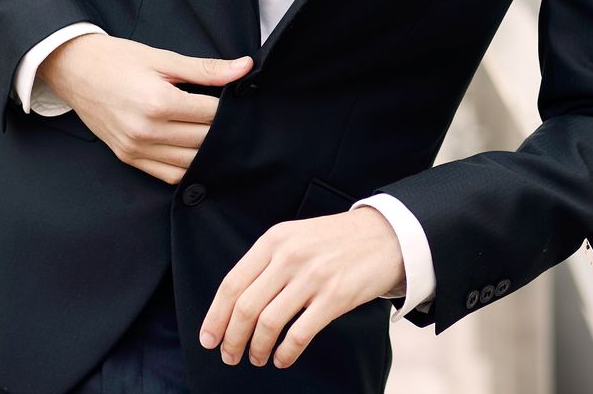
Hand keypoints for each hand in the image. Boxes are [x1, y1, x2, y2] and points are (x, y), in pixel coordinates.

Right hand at [37, 34, 251, 184]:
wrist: (73, 69)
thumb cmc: (116, 59)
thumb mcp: (162, 58)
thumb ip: (206, 69)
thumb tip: (244, 68)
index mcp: (158, 102)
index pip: (211, 115)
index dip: (229, 108)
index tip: (237, 100)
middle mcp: (147, 131)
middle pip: (203, 140)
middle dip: (221, 129)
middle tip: (232, 117)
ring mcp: (135, 148)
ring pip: (190, 163)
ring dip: (207, 151)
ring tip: (215, 134)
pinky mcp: (128, 157)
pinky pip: (168, 175)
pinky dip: (186, 167)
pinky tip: (193, 151)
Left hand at [199, 206, 403, 369]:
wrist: (384, 235)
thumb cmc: (335, 240)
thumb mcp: (294, 237)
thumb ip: (266, 262)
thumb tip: (236, 301)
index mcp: (273, 240)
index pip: (232, 283)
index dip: (215, 315)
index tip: (208, 338)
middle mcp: (289, 256)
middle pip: (245, 306)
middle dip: (232, 338)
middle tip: (229, 355)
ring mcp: (312, 277)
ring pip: (268, 322)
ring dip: (257, 348)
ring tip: (256, 358)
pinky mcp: (335, 297)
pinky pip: (300, 333)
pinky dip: (286, 352)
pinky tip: (283, 358)